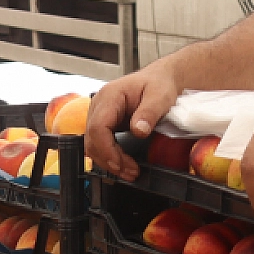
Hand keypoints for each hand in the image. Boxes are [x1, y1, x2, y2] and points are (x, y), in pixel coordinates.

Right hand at [84, 62, 180, 180]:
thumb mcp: (160, 96)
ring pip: (93, 146)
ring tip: (130, 172)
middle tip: (131, 172)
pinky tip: (123, 165)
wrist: (159, 80)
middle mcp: (99, 105)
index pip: (97, 127)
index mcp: (110, 96)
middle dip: (109, 160)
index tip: (122, 164)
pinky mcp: (103, 124)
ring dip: (108, 162)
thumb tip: (139, 131)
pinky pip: (99, 145)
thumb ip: (149, 113)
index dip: (107, 150)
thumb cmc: (159, 84)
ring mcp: (98, 115)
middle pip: (92, 140)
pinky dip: (109, 158)